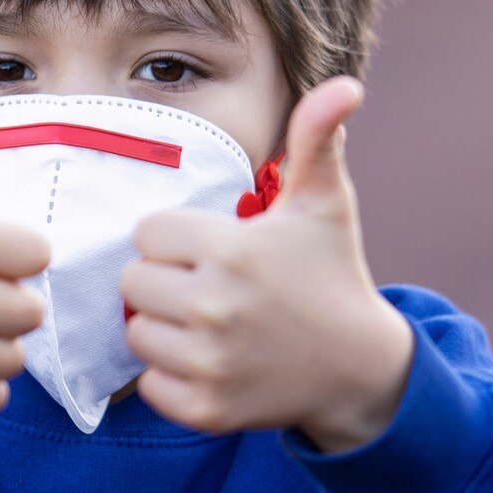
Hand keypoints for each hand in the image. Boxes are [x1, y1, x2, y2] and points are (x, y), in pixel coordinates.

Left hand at [119, 76, 414, 450]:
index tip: (214, 250)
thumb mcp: (324, 204)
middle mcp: (214, 307)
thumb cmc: (331, 274)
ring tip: (211, 325)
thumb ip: (316, 139)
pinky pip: (149, 384)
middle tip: (210, 289)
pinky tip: (211, 362)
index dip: (176, 240)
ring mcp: (209, 363)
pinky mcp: (205, 409)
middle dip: (165, 282)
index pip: (147, 234)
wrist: (359, 367)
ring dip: (164, 329)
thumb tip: (344, 84)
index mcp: (231, 250)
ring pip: (137, 333)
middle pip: (133, 283)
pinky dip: (171, 377)